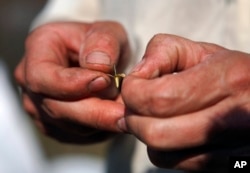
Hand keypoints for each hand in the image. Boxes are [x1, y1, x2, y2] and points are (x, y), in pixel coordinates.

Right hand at [15, 21, 130, 143]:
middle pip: (56, 108)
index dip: (73, 84)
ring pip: (70, 125)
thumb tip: (98, 66)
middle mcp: (31, 82)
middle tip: (125, 112)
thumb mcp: (108, 32)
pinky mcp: (54, 124)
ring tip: (123, 107)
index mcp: (38, 50)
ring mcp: (40, 106)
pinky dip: (99, 128)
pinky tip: (113, 114)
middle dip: (95, 112)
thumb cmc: (100, 44)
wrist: (98, 60)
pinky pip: (76, 135)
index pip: (43, 76)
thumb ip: (104, 43)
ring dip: (100, 120)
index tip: (105, 81)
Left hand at [121, 34, 249, 171]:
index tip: (132, 86)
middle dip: (133, 118)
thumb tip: (136, 75)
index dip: (133, 93)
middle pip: (156, 133)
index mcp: (226, 81)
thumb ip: (164, 51)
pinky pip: (177, 164)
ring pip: (163, 154)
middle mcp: (231, 120)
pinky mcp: (228, 165)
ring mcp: (232, 149)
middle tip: (133, 106)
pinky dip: (163, 148)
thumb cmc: (231, 72)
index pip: (159, 98)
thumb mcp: (202, 51)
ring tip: (152, 117)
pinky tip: (171, 131)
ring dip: (146, 135)